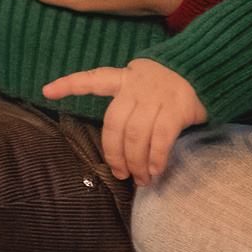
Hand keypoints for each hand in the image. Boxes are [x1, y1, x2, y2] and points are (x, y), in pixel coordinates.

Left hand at [40, 56, 206, 183]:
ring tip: (141, 179)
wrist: (205, 73)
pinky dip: (155, 158)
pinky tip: (155, 169)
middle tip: (120, 174)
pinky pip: (160, 138)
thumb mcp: (144, 89)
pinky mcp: (177, 106)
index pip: (92, 79)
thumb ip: (130, 110)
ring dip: (136, 162)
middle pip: (115, 124)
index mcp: (124, 78)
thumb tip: (121, 153)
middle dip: (114, 154)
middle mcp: (136, 85)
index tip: (46, 91)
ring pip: (136, 135)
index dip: (69, 85)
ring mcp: (156, 95)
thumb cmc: (169, 89)